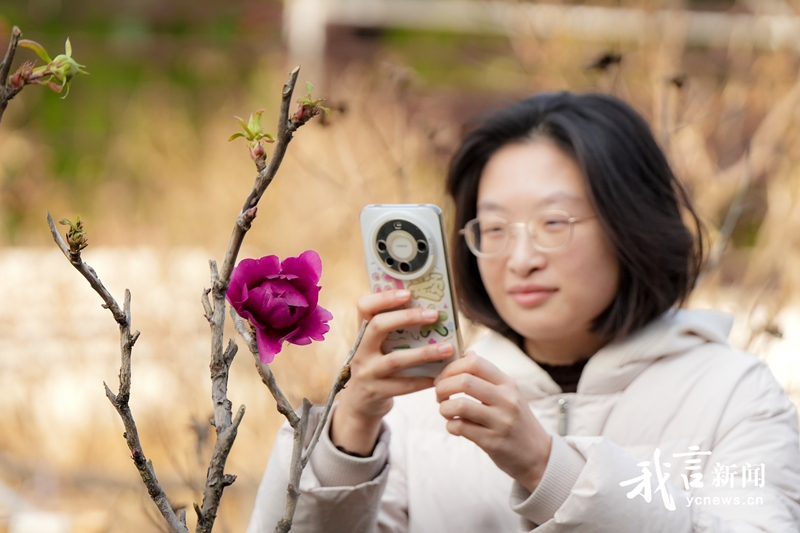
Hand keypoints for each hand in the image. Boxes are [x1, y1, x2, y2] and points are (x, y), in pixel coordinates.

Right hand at [331, 289, 453, 454]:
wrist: (360, 403)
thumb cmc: (378, 366)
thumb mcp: (377, 347)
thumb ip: (394, 331)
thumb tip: (431, 311)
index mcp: (361, 333)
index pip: (364, 307)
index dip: (384, 297)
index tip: (408, 293)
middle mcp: (360, 350)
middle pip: (378, 326)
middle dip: (408, 318)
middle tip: (434, 315)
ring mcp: (367, 372)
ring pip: (395, 360)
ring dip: (424, 353)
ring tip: (448, 348)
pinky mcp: (376, 392)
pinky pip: (403, 385)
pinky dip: (424, 380)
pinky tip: (441, 376)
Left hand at [435, 352, 551, 491]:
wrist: (537, 455)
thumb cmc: (516, 420)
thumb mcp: (509, 394)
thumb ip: (487, 376)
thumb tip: (466, 353)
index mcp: (508, 384)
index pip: (475, 363)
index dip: (452, 368)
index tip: (444, 378)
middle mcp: (506, 400)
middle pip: (464, 381)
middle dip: (443, 387)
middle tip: (440, 395)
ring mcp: (500, 421)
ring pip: (459, 405)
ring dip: (444, 408)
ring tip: (446, 411)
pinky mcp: (492, 442)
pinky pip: (460, 428)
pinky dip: (450, 425)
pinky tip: (455, 426)